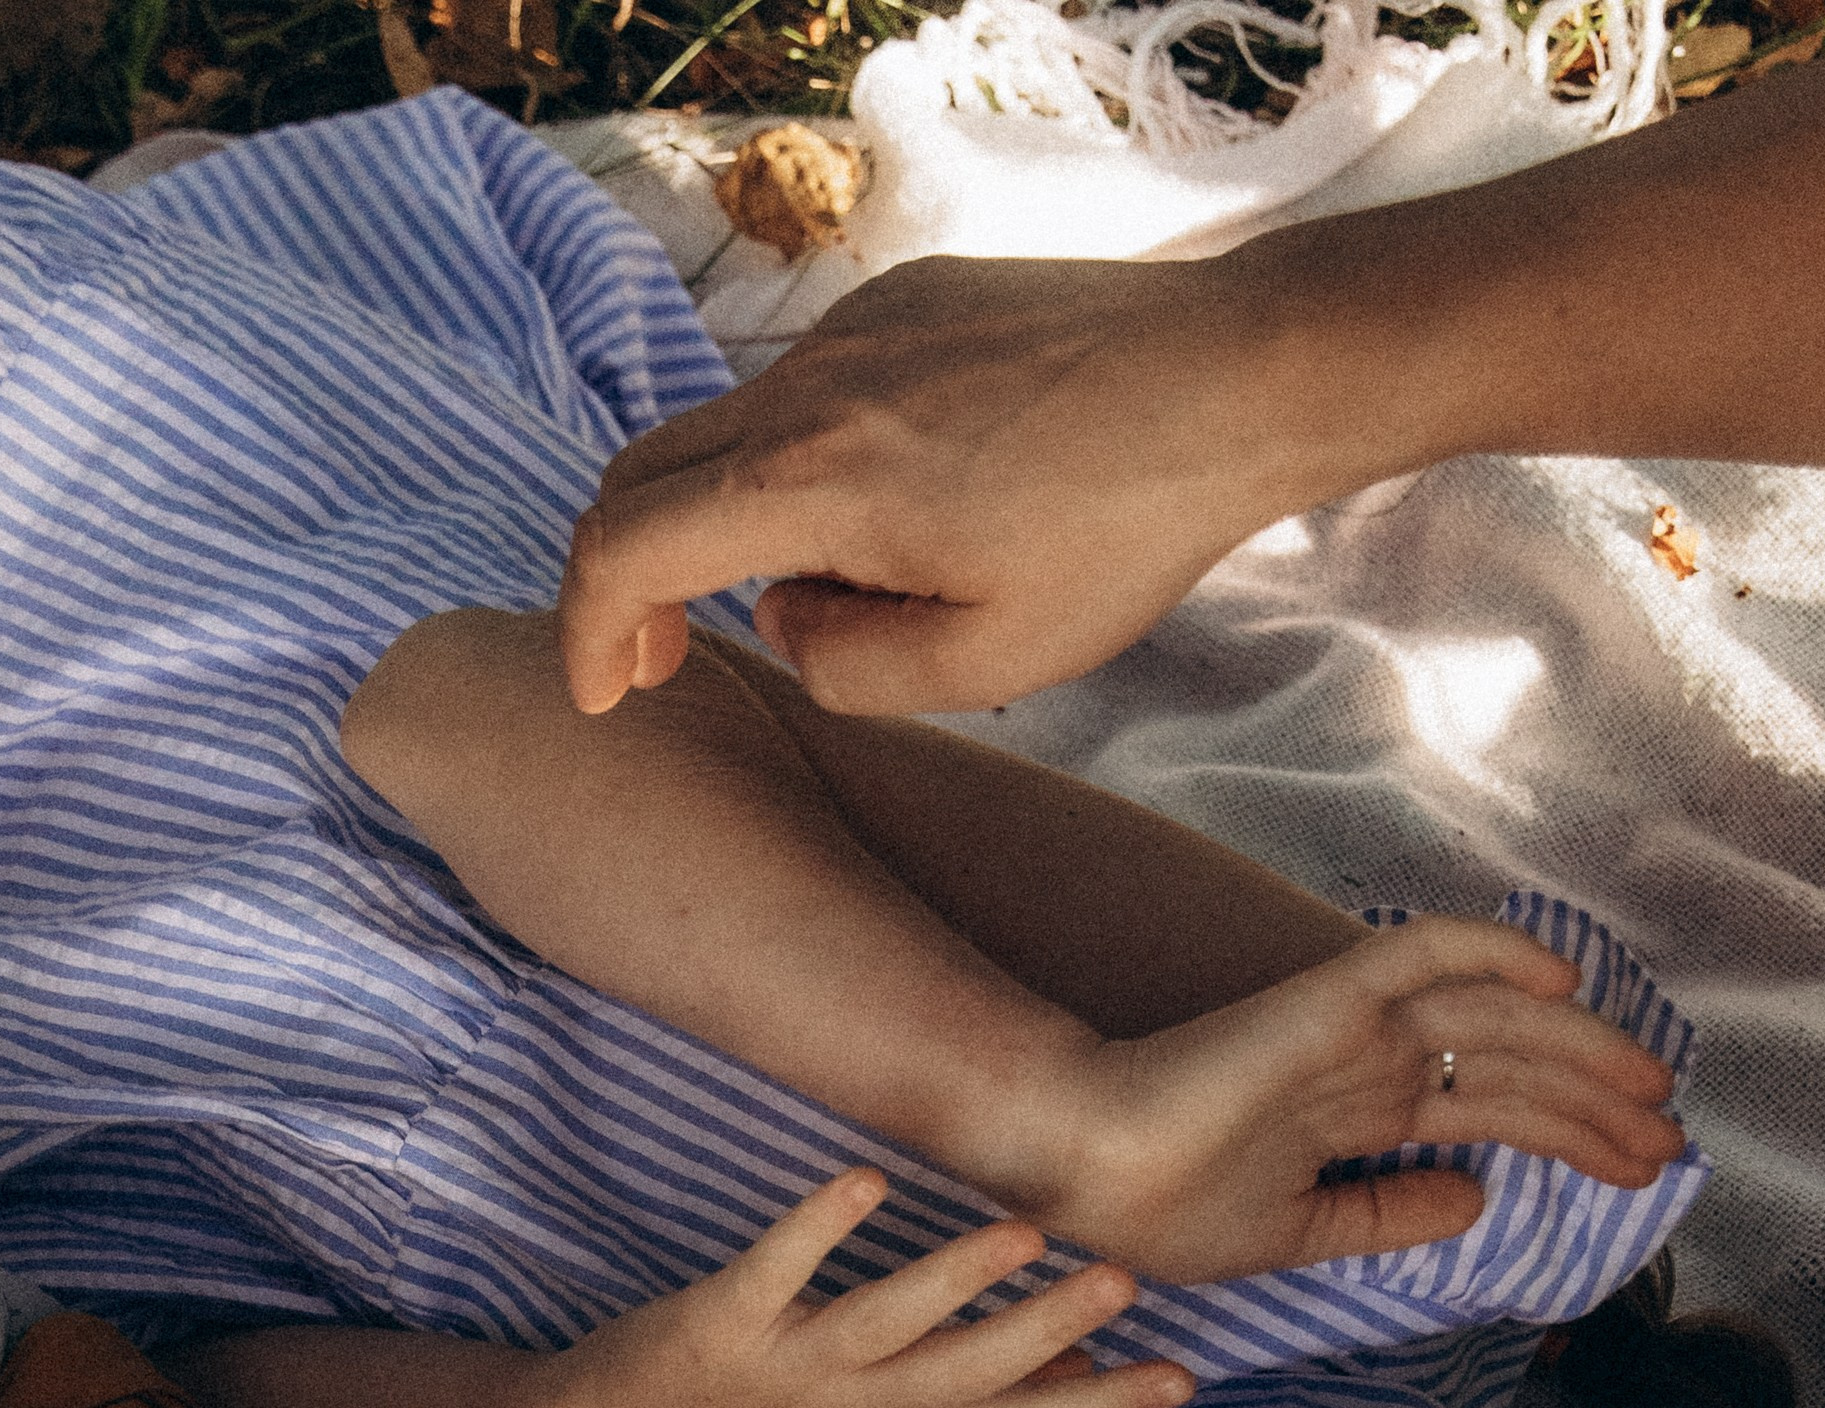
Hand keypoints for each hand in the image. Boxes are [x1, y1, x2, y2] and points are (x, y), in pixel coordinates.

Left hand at [513, 1167, 1191, 1407]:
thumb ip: (956, 1395)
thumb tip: (1067, 1374)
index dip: (1100, 1406)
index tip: (1184, 1381)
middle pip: (967, 1375)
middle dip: (1049, 1333)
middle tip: (1130, 1284)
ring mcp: (787, 1369)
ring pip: (888, 1327)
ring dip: (958, 1279)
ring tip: (1028, 1232)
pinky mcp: (720, 1327)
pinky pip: (777, 1271)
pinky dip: (819, 1227)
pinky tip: (867, 1179)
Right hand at [559, 253, 1310, 717]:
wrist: (1237, 376)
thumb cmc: (1122, 531)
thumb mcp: (983, 665)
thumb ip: (843, 668)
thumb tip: (780, 618)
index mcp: (812, 482)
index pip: (625, 545)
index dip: (587, 630)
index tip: (607, 693)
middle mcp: (810, 384)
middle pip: (644, 470)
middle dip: (622, 574)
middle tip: (658, 659)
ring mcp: (854, 327)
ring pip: (730, 434)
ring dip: (728, 525)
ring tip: (822, 598)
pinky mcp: (907, 298)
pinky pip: (810, 392)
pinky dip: (803, 467)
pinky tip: (898, 517)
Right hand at [1021, 920, 1685, 1284]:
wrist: (1080, 1169)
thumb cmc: (1158, 1209)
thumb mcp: (1294, 1236)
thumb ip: (1383, 1215)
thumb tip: (1474, 1199)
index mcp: (1361, 1116)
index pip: (1493, 1112)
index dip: (1571, 1138)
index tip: (1636, 1172)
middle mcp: (1372, 1063)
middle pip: (1513, 1070)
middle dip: (1596, 1106)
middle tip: (1668, 1143)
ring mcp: (1356, 1027)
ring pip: (1495, 1019)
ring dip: (1579, 1050)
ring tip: (1650, 1088)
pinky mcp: (1329, 998)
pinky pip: (1428, 954)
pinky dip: (1498, 954)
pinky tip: (1563, 983)